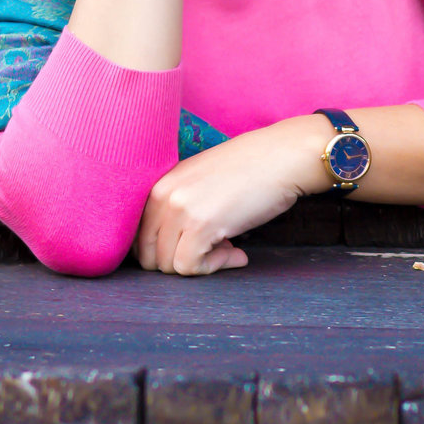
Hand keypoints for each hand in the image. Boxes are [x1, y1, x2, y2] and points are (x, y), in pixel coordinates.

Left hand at [136, 116, 329, 275]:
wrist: (284, 156)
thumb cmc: (252, 168)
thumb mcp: (202, 180)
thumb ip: (182, 206)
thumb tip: (172, 248)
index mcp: (159, 184)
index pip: (139, 236)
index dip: (166, 251)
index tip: (194, 246)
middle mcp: (162, 195)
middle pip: (148, 255)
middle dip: (179, 262)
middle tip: (212, 252)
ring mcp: (180, 209)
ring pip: (167, 265)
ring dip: (200, 266)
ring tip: (229, 248)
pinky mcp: (200, 225)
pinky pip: (190, 266)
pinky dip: (214, 267)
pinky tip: (238, 253)